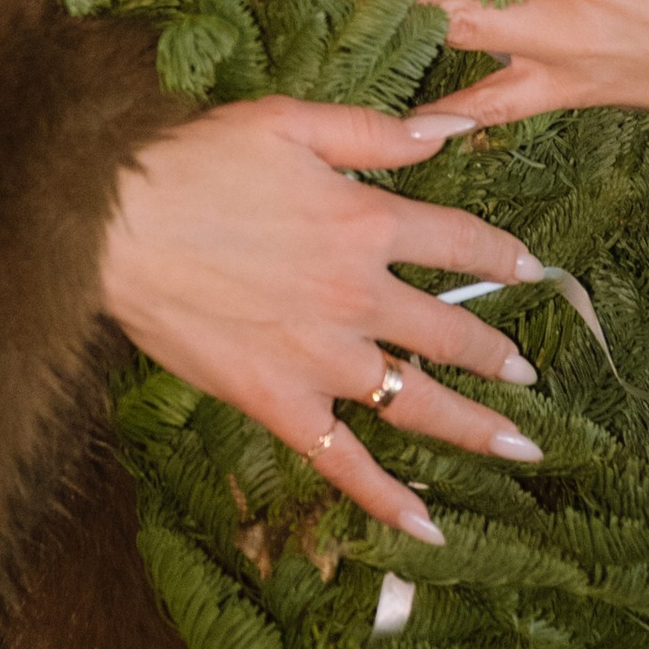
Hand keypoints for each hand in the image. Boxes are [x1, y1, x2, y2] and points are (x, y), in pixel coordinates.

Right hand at [98, 96, 550, 542]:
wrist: (117, 224)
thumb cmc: (195, 161)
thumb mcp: (290, 121)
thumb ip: (377, 132)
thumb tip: (453, 127)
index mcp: (365, 223)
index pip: (460, 242)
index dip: (501, 257)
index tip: (530, 271)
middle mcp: (358, 297)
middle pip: (449, 332)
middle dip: (496, 354)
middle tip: (528, 374)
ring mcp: (323, 359)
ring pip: (417, 403)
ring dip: (474, 427)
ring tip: (518, 445)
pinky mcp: (280, 404)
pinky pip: (345, 462)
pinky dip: (387, 498)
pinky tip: (427, 527)